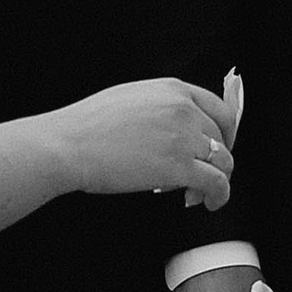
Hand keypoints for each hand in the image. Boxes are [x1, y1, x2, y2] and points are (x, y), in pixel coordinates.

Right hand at [52, 74, 236, 201]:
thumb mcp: (131, 98)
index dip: (225, 132)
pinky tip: (209, 202)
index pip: (219, 109)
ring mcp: (184, 137)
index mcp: (173, 89)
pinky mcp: (180, 166)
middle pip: (222, 137)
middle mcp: (184, 109)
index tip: (219, 147)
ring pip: (223, 160)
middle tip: (203, 174)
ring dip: (217, 179)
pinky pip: (217, 182)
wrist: (66, 145)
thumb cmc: (87, 127)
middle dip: (217, 158)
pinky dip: (219, 195)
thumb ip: (161, 106)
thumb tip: (177, 128)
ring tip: (197, 193)